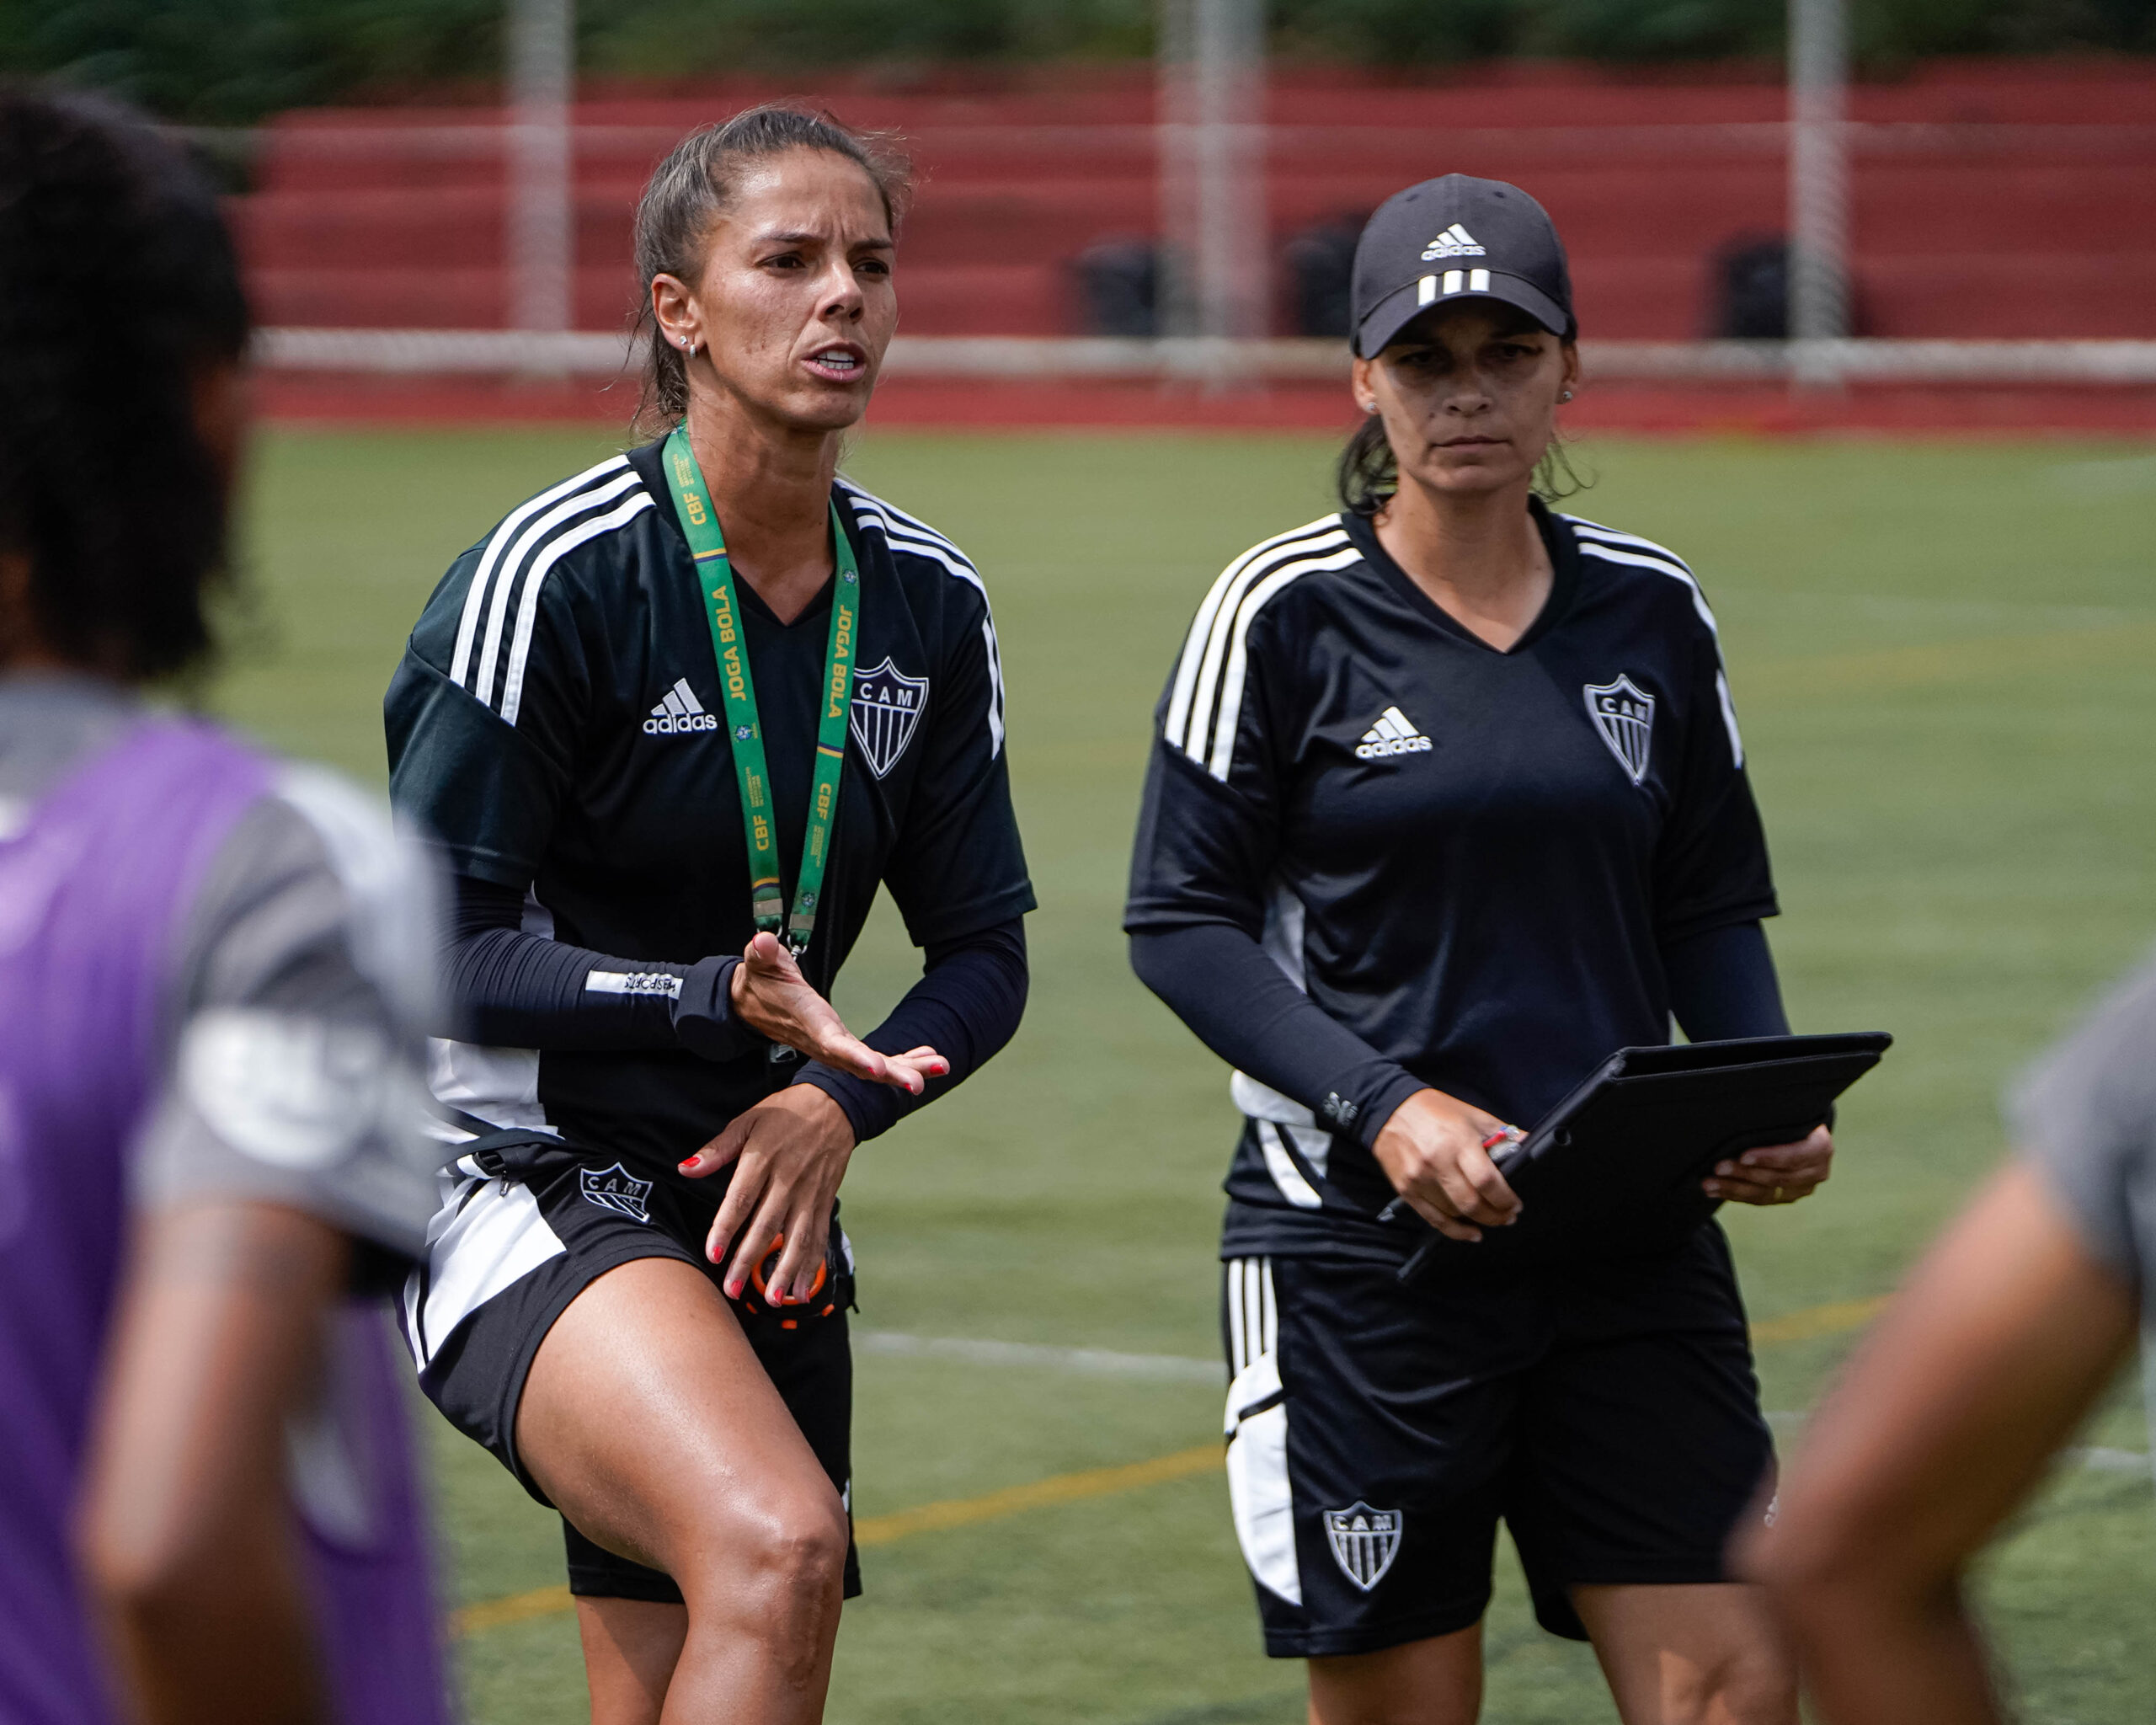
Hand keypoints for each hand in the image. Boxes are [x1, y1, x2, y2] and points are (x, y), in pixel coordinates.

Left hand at [680, 1085, 854, 1302]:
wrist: (835, 1104)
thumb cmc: (785, 1112)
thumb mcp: (748, 1120)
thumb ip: (718, 1149)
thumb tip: (686, 1168)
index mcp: (763, 1158)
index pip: (741, 1199)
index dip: (726, 1228)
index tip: (712, 1254)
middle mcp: (788, 1179)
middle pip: (767, 1225)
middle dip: (749, 1260)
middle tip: (732, 1289)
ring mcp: (810, 1193)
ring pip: (797, 1237)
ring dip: (785, 1271)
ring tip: (773, 1300)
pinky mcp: (825, 1201)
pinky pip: (819, 1237)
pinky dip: (812, 1265)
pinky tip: (803, 1290)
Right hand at [729, 931, 947, 1092]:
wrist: (752, 1004)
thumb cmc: (761, 981)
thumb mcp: (760, 963)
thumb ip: (762, 954)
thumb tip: (762, 942)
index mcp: (808, 1022)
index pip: (832, 1043)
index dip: (855, 1057)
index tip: (878, 1069)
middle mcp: (824, 1042)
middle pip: (860, 1064)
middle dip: (891, 1074)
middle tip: (919, 1084)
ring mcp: (835, 1049)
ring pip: (874, 1067)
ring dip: (907, 1069)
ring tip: (941, 1066)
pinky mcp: (843, 1048)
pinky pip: (876, 1061)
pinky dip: (903, 1060)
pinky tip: (929, 1057)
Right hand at [1370, 1088, 1523, 1242]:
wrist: (1388, 1109)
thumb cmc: (1435, 1110)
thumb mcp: (1473, 1115)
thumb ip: (1502, 1133)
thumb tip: (1530, 1146)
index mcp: (1459, 1142)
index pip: (1487, 1181)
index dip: (1505, 1199)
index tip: (1516, 1204)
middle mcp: (1438, 1163)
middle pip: (1472, 1204)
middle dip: (1496, 1216)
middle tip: (1508, 1216)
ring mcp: (1419, 1179)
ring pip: (1454, 1214)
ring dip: (1478, 1222)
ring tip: (1491, 1219)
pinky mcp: (1406, 1189)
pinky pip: (1433, 1219)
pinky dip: (1455, 1231)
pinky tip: (1471, 1233)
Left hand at [1704, 1126, 1833, 1205]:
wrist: (1803, 1131)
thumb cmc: (1791, 1117)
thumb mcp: (1789, 1113)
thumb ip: (1775, 1119)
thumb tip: (1741, 1115)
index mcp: (1820, 1147)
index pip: (1794, 1156)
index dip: (1769, 1158)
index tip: (1743, 1156)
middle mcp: (1816, 1171)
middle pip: (1777, 1177)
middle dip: (1744, 1174)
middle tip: (1719, 1167)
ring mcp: (1802, 1188)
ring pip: (1766, 1193)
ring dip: (1734, 1188)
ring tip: (1710, 1184)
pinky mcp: (1787, 1196)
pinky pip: (1759, 1199)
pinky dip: (1735, 1195)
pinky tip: (1715, 1190)